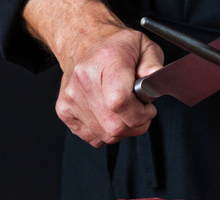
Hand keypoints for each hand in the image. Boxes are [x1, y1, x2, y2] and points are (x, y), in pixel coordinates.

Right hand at [55, 27, 162, 146]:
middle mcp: (85, 79)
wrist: (82, 42)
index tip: (147, 107)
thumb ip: (153, 64)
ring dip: (122, 129)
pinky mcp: (64, 110)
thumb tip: (155, 80)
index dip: (140, 114)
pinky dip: (106, 132)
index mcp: (107, 60)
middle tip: (140, 110)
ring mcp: (72, 97)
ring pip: (106, 136)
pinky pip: (93, 138)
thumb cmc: (113, 46)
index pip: (120, 102)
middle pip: (115, 126)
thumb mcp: (143, 45)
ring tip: (124, 110)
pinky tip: (109, 114)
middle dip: (136, 124)